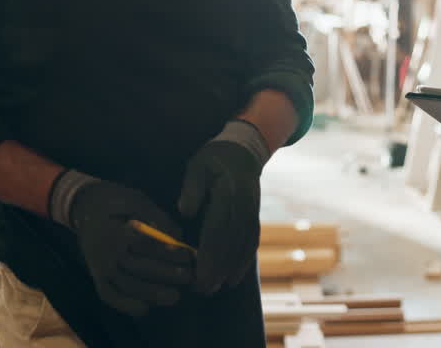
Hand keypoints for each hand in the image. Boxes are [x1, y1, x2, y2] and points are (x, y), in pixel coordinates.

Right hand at [61, 176, 194, 316]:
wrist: (82, 207)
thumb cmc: (114, 201)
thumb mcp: (136, 199)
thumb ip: (157, 216)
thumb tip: (178, 236)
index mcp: (116, 230)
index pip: (145, 245)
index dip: (168, 252)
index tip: (188, 256)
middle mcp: (106, 252)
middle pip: (138, 268)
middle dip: (166, 274)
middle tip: (188, 277)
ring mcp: (100, 267)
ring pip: (126, 286)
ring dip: (152, 294)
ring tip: (175, 297)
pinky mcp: (96, 276)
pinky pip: (109, 296)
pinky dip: (126, 305)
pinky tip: (145, 308)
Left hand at [179, 124, 265, 294]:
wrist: (243, 150)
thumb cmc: (214, 158)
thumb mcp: (197, 165)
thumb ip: (192, 187)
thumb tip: (185, 212)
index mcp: (228, 193)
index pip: (218, 229)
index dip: (209, 254)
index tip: (198, 274)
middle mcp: (244, 205)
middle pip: (231, 242)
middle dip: (218, 268)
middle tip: (203, 289)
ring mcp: (252, 212)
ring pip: (243, 245)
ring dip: (231, 269)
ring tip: (217, 288)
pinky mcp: (255, 216)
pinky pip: (252, 242)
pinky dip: (244, 261)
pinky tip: (234, 277)